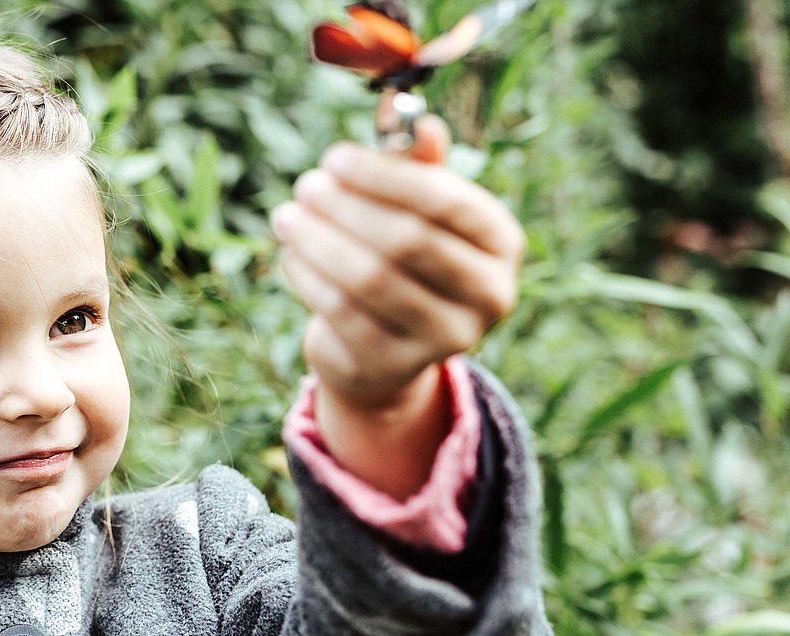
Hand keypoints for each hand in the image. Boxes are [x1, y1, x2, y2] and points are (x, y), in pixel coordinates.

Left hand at [271, 116, 521, 419]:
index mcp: (502, 242)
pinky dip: (310, 277)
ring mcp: (447, 336)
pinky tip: (291, 253)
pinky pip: (343, 312)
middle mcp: (489, 294)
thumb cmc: (403, 257)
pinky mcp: (397, 363)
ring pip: (370, 278)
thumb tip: (420, 124)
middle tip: (305, 186)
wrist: (384, 346)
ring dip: (319, 241)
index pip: (447, 202)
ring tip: (287, 215)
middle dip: (346, 207)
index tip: (334, 157)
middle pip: (407, 240)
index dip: (385, 176)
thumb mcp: (416, 209)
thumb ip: (418, 168)